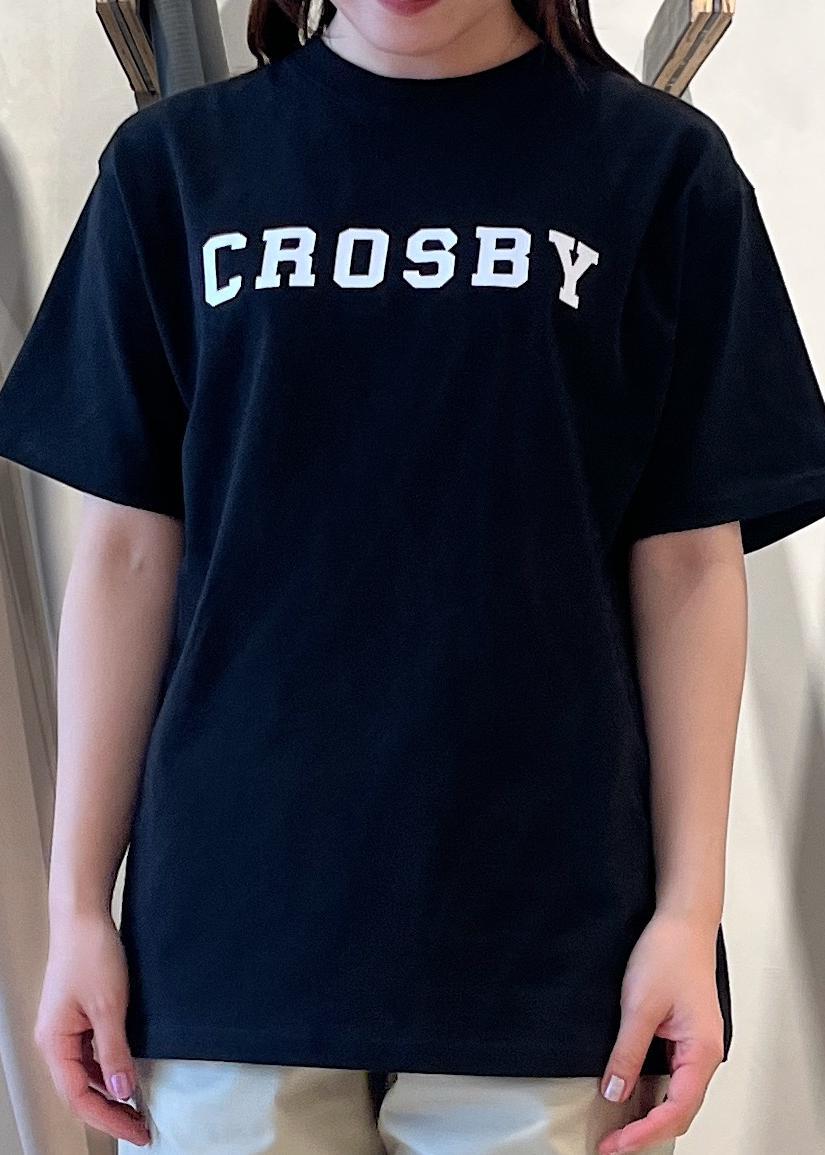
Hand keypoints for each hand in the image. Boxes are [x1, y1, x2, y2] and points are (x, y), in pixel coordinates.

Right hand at [33, 909, 150, 1145]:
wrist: (83, 916)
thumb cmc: (92, 955)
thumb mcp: (110, 1006)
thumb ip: (114, 1051)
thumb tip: (122, 1091)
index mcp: (54, 1044)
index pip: (80, 1097)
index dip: (109, 1118)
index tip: (138, 1131)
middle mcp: (54, 1042)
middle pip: (80, 1091)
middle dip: (110, 1111)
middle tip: (142, 1126)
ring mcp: (64, 1030)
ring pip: (84, 1074)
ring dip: (109, 1092)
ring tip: (138, 1107)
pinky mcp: (76, 1017)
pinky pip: (89, 1054)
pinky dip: (107, 1069)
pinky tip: (127, 1073)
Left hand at [597, 909, 724, 1153]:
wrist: (682, 922)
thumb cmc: (668, 954)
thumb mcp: (639, 1004)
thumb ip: (627, 1052)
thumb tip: (615, 1093)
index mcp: (702, 1052)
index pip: (676, 1110)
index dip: (644, 1133)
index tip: (615, 1145)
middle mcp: (704, 1055)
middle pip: (680, 1111)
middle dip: (646, 1131)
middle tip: (610, 1144)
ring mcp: (695, 1047)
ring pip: (675, 1096)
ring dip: (648, 1115)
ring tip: (616, 1129)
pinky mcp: (684, 1036)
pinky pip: (670, 1076)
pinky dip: (651, 1092)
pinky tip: (628, 1096)